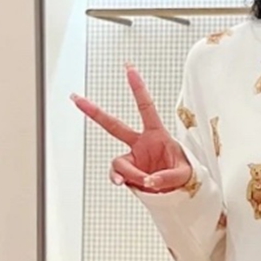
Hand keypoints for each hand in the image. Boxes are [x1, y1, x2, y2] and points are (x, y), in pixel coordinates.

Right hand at [71, 64, 193, 192]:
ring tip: (146, 182)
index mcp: (156, 135)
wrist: (179, 191)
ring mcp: (133, 159)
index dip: (138, 88)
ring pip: (119, 162)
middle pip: (113, 125)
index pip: (146, 107)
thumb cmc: (184, 175)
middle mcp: (141, 144)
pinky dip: (120, 180)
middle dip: (94, 112)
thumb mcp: (184, 173)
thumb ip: (168, 176)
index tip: (128, 68)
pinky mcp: (128, 174)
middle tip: (76, 98)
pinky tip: (122, 183)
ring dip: (132, 173)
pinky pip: (118, 175)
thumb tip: (149, 181)